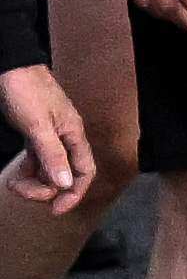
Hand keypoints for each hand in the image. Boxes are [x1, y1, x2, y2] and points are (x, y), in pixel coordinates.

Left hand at [0, 61, 92, 212]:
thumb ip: (52, 154)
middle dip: (45, 188)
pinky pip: (36, 161)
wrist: (10, 68)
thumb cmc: (25, 91)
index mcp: (73, 134)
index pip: (84, 171)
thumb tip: (64, 183)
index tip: (56, 210)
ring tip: (13, 183)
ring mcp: (50, 137)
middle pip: (64, 174)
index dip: (74, 193)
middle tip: (22, 192)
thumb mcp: (37, 125)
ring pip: (48, 170)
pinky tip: (14, 176)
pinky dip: (26, 172)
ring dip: (32, 182)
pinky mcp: (36, 135)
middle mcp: (66, 138)